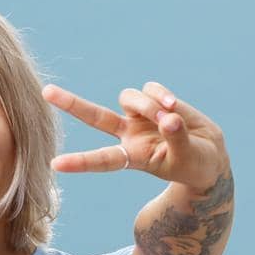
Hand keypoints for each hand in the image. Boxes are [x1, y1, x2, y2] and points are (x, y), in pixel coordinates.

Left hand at [41, 80, 229, 193]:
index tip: (55, 165)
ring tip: (171, 118)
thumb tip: (169, 117)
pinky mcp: (153, 101)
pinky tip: (174, 107)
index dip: (80, 162)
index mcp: (132, 157)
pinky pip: (150, 89)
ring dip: (149, 105)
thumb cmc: (194, 164)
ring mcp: (139, 117)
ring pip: (130, 97)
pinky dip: (162, 96)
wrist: (207, 156)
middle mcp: (129, 135)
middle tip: (46, 92)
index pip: (102, 160)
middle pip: (94, 117)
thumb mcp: (187, 157)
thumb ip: (177, 138)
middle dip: (71, 104)